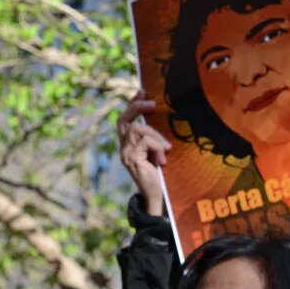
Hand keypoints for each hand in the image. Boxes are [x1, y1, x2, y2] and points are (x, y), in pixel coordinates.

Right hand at [117, 89, 169, 215]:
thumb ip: (155, 140)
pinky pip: (145, 142)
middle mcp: (123, 148)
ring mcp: (126, 153)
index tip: (142, 91)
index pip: (125, 120)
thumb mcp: (157, 153)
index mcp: (128, 144)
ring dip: (155, 137)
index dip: (132, 104)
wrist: (156, 197)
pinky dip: (157, 148)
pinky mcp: (132, 159)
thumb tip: (163, 122)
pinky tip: (162, 160)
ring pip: (138, 130)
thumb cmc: (161, 175)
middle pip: (125, 120)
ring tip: (165, 149)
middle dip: (137, 108)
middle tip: (152, 104)